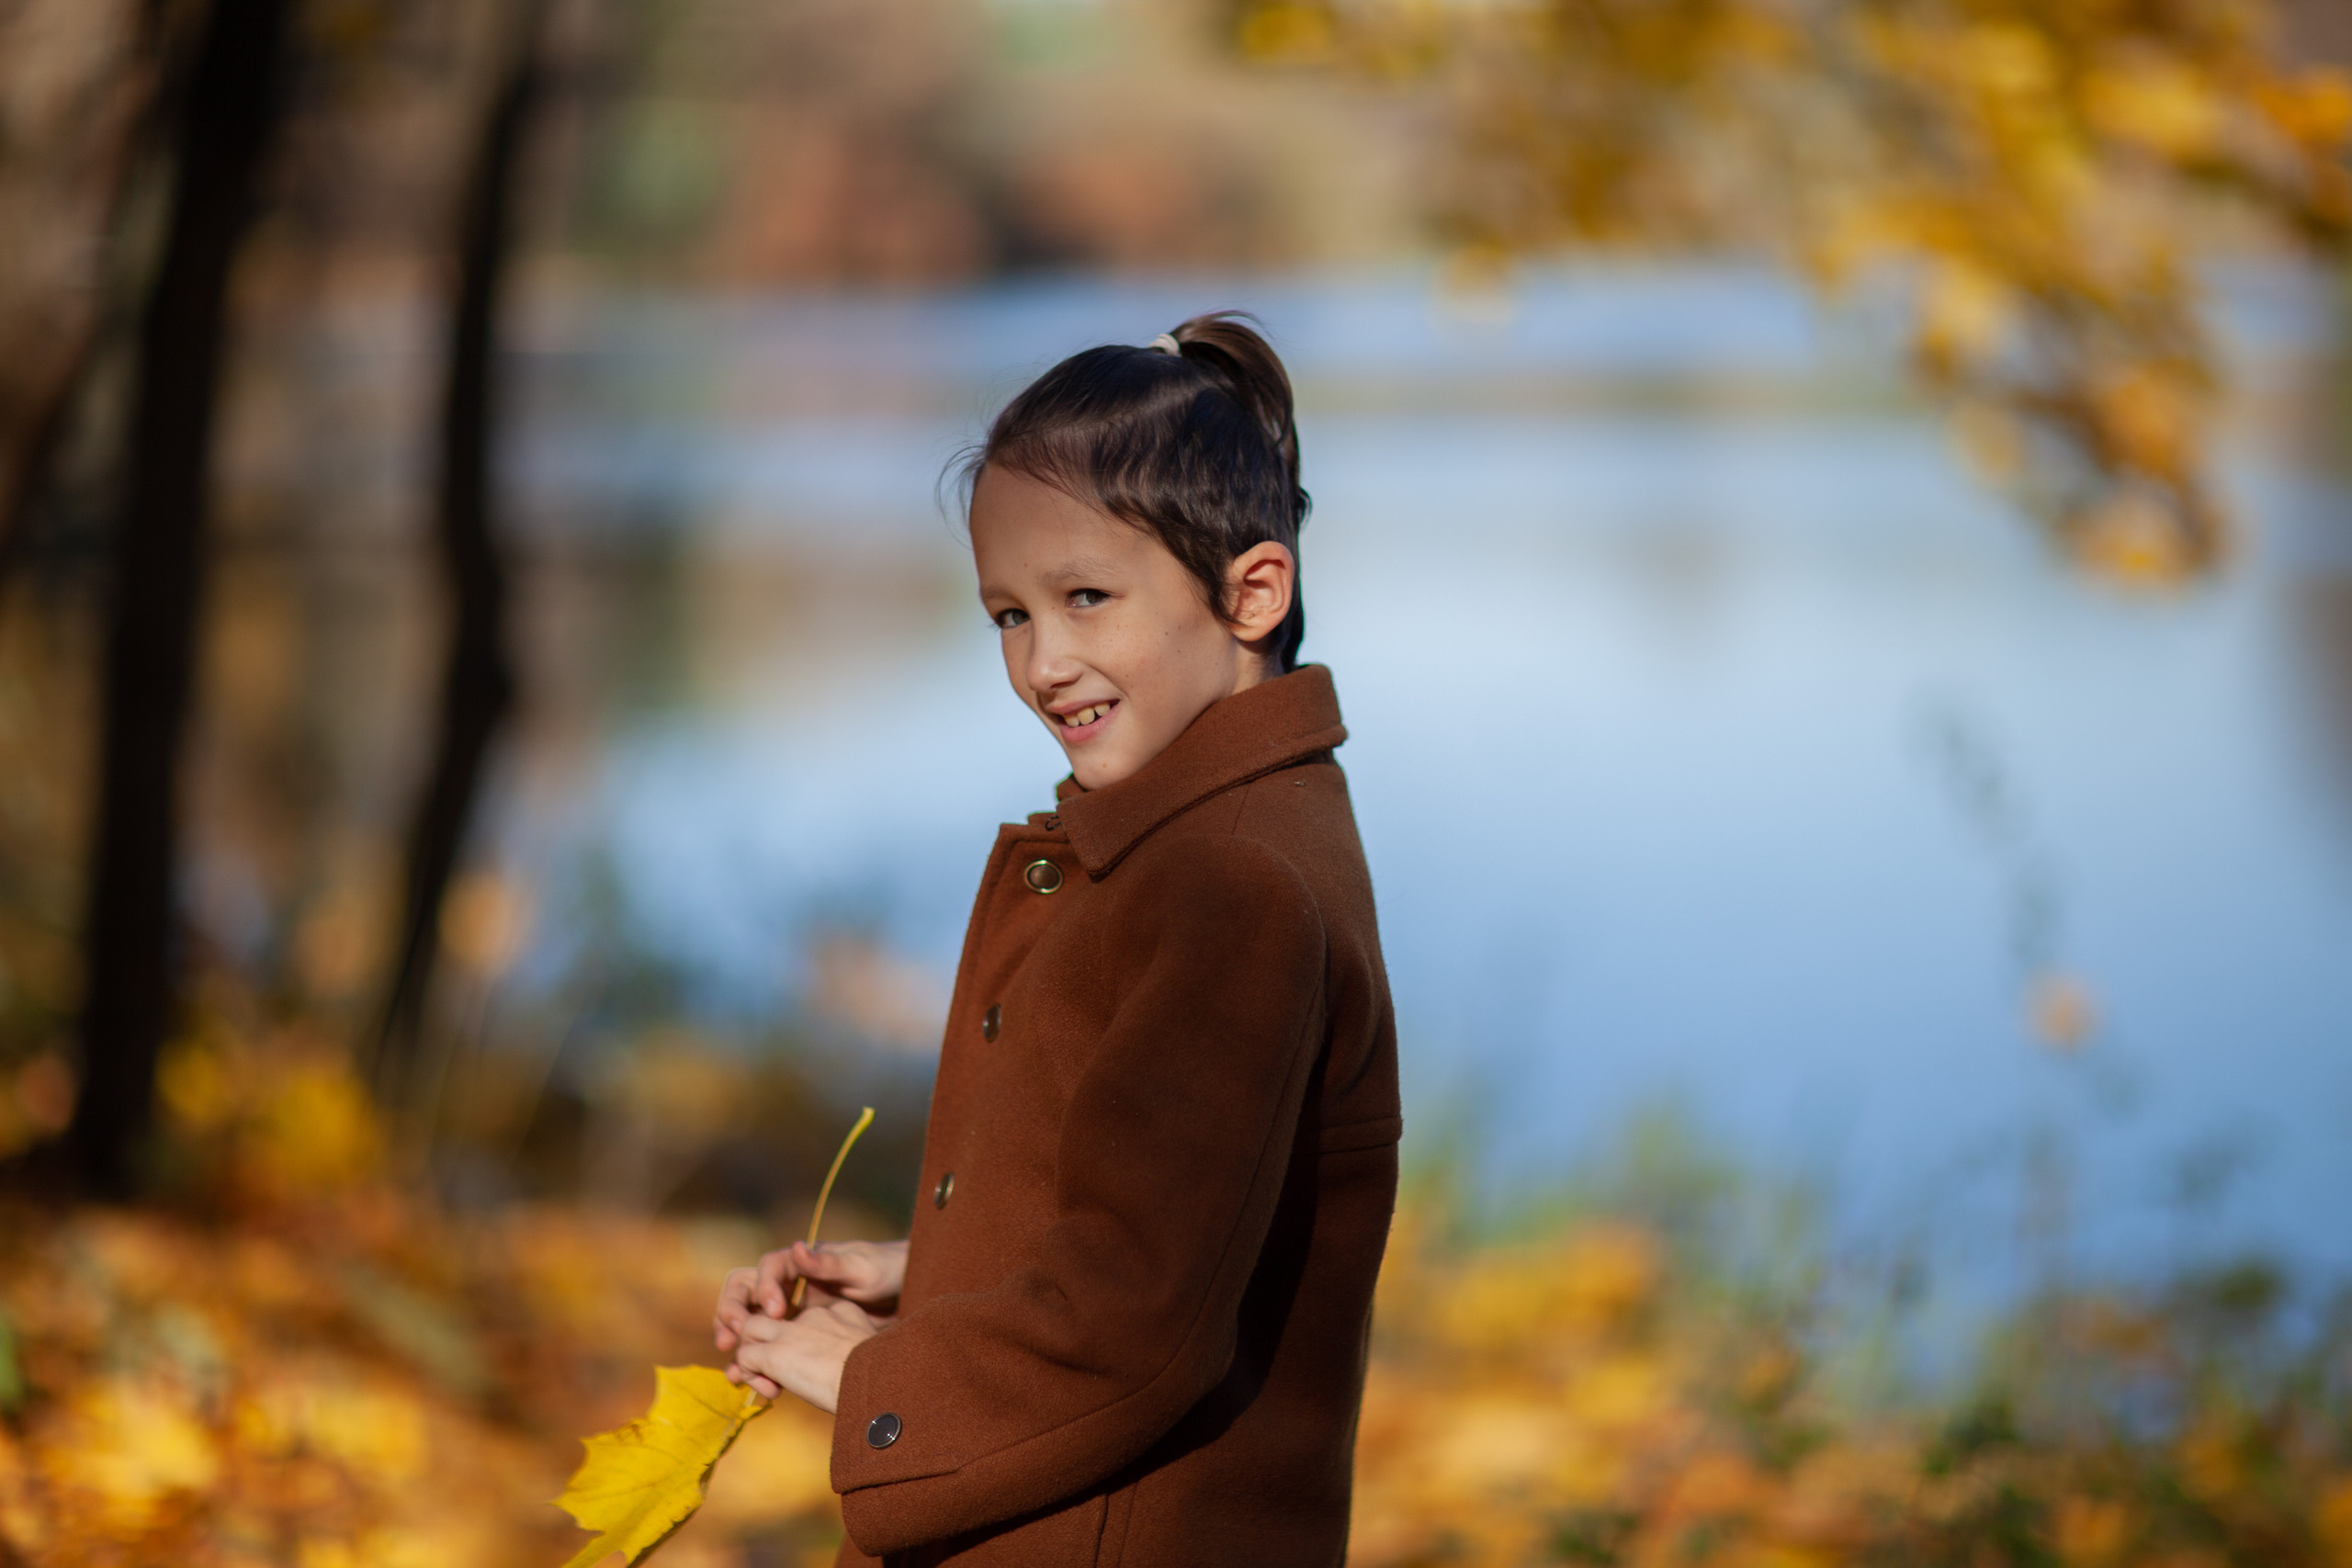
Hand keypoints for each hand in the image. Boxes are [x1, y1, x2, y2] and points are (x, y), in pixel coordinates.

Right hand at [714, 1239, 905, 1352]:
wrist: (903, 1293)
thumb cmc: (883, 1272)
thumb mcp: (861, 1268)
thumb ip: (829, 1263)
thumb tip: (798, 1248)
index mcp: (801, 1262)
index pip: (768, 1268)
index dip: (764, 1288)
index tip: (776, 1312)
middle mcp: (790, 1283)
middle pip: (745, 1291)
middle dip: (732, 1313)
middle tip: (730, 1338)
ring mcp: (790, 1308)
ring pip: (750, 1320)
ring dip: (736, 1341)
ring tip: (733, 1368)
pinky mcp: (795, 1332)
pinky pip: (767, 1344)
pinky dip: (755, 1362)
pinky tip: (752, 1382)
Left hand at [724, 1296, 879, 1410]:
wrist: (879, 1381)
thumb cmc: (882, 1374)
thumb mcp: (871, 1348)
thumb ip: (854, 1345)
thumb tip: (850, 1363)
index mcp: (838, 1311)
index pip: (803, 1316)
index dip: (797, 1341)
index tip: (807, 1367)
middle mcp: (812, 1314)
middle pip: (774, 1316)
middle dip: (766, 1341)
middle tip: (774, 1371)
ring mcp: (792, 1331)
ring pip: (749, 1328)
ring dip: (753, 1355)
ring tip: (769, 1381)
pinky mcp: (776, 1353)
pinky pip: (744, 1356)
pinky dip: (750, 1375)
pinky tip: (772, 1391)